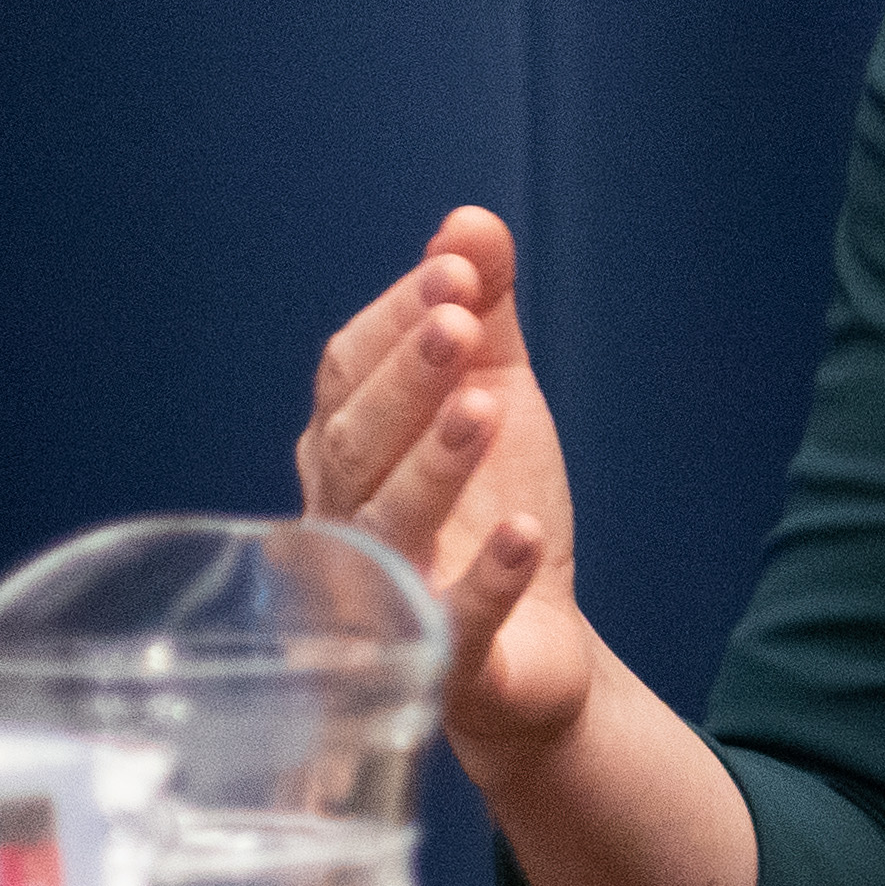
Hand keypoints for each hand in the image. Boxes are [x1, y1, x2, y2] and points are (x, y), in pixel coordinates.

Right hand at [298, 206, 593, 782]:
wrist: (537, 643)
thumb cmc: (490, 507)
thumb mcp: (496, 395)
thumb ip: (484, 313)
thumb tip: (470, 221)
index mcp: (349, 448)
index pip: (347, 375)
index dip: (397, 322)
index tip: (455, 270)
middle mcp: (349, 519)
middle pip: (357, 444)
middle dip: (404, 381)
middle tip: (458, 323)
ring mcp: (386, 597)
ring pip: (391, 527)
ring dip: (435, 464)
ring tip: (485, 409)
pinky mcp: (443, 664)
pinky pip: (455, 620)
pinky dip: (487, 577)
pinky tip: (524, 532)